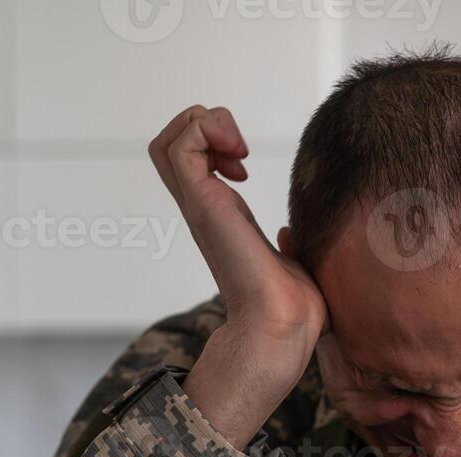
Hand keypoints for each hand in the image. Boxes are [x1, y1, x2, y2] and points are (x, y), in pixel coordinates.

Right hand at [149, 105, 326, 445]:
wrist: (282, 326)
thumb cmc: (290, 306)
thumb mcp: (291, 260)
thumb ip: (286, 244)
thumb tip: (289, 235)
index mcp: (219, 215)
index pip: (189, 160)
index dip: (215, 142)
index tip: (244, 167)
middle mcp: (202, 207)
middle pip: (169, 142)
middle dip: (205, 126)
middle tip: (238, 154)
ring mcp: (199, 205)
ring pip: (168, 138)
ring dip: (205, 126)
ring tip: (236, 152)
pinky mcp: (203, 205)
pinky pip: (182, 144)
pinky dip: (208, 132)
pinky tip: (239, 160)